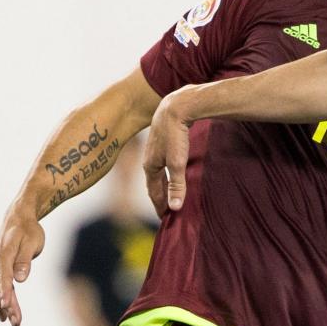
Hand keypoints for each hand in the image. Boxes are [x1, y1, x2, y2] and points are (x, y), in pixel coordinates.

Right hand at [0, 207, 45, 325]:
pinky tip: (3, 314)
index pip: (5, 276)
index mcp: (3, 253)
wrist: (17, 219)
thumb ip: (25, 260)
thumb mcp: (32, 242)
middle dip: (9, 306)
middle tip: (17, 323)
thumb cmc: (28, 230)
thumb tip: (21, 279)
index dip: (6, 292)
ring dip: (5, 307)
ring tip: (14, 323)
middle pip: (2, 287)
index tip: (7, 307)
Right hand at [144, 94, 191, 212]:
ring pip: (159, 173)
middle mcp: (150, 159)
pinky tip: (173, 172)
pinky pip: (163, 163)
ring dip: (164, 185)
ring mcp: (155, 150)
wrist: (175, 107)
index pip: (153, 192)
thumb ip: (177, 185)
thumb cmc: (175, 135)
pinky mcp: (163, 141)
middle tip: (167, 211)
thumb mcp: (177, 163)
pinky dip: (168, 173)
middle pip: (154, 183)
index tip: (164, 218)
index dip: (159, 205)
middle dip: (160, 197)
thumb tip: (175, 207)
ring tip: (170, 195)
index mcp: (150, 166)